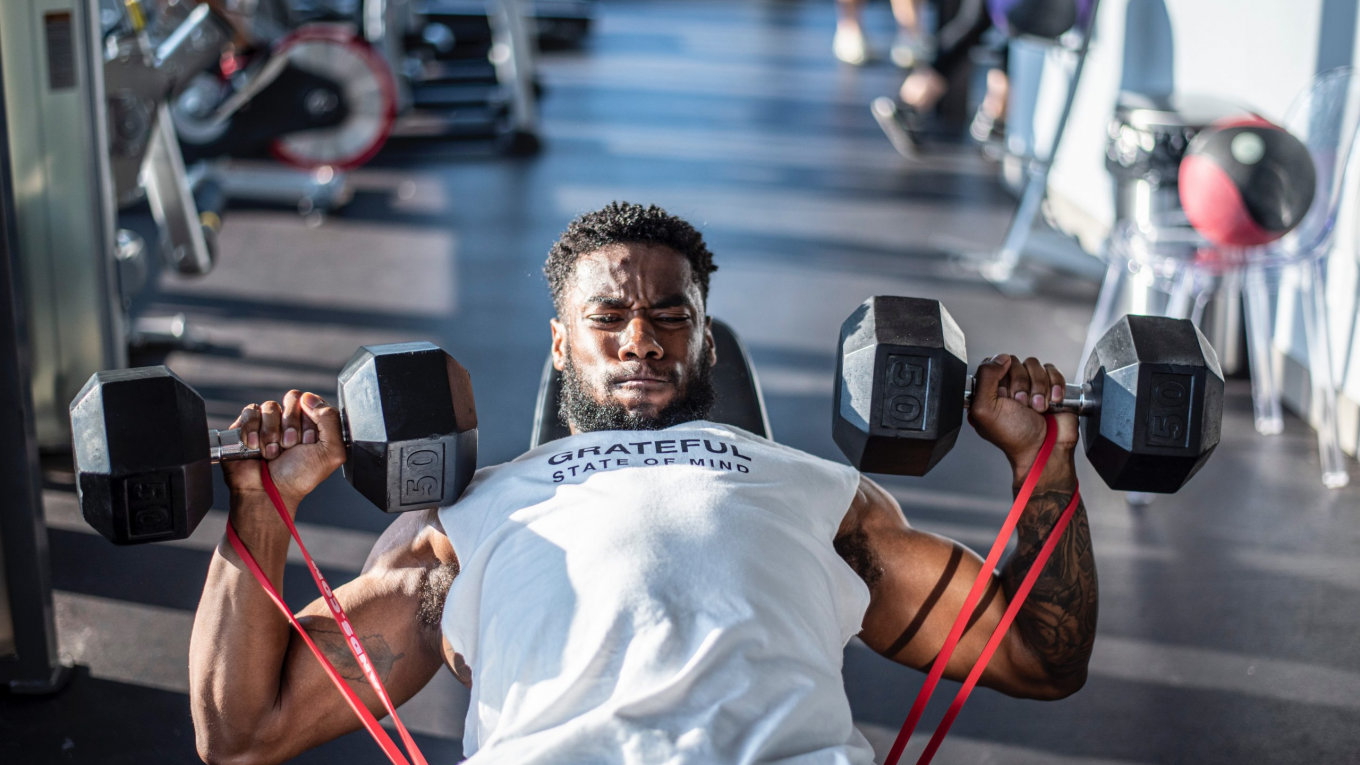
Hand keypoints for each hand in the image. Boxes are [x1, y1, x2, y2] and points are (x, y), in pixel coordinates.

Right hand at [221, 391, 346, 511]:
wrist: (267, 493)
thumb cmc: (299, 477)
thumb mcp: (330, 452)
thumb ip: (331, 421)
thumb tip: (310, 397)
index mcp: (314, 424)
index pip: (314, 401)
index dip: (311, 420)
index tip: (308, 441)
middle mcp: (292, 420)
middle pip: (293, 398)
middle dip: (291, 425)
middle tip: (290, 446)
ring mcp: (269, 422)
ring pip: (270, 406)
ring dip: (271, 433)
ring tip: (272, 453)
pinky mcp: (248, 425)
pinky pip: (250, 412)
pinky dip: (252, 430)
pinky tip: (255, 447)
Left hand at [968, 355, 1079, 479]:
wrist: (1045, 449)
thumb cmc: (1015, 437)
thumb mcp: (985, 410)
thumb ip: (984, 378)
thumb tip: (999, 358)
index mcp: (989, 391)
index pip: (992, 363)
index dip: (1000, 376)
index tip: (1003, 395)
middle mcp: (1009, 386)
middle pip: (1014, 362)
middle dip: (1021, 385)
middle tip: (1022, 405)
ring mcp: (1031, 385)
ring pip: (1034, 365)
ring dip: (1038, 388)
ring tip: (1037, 408)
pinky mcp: (1051, 386)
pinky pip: (1053, 370)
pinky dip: (1054, 386)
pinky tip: (1052, 402)